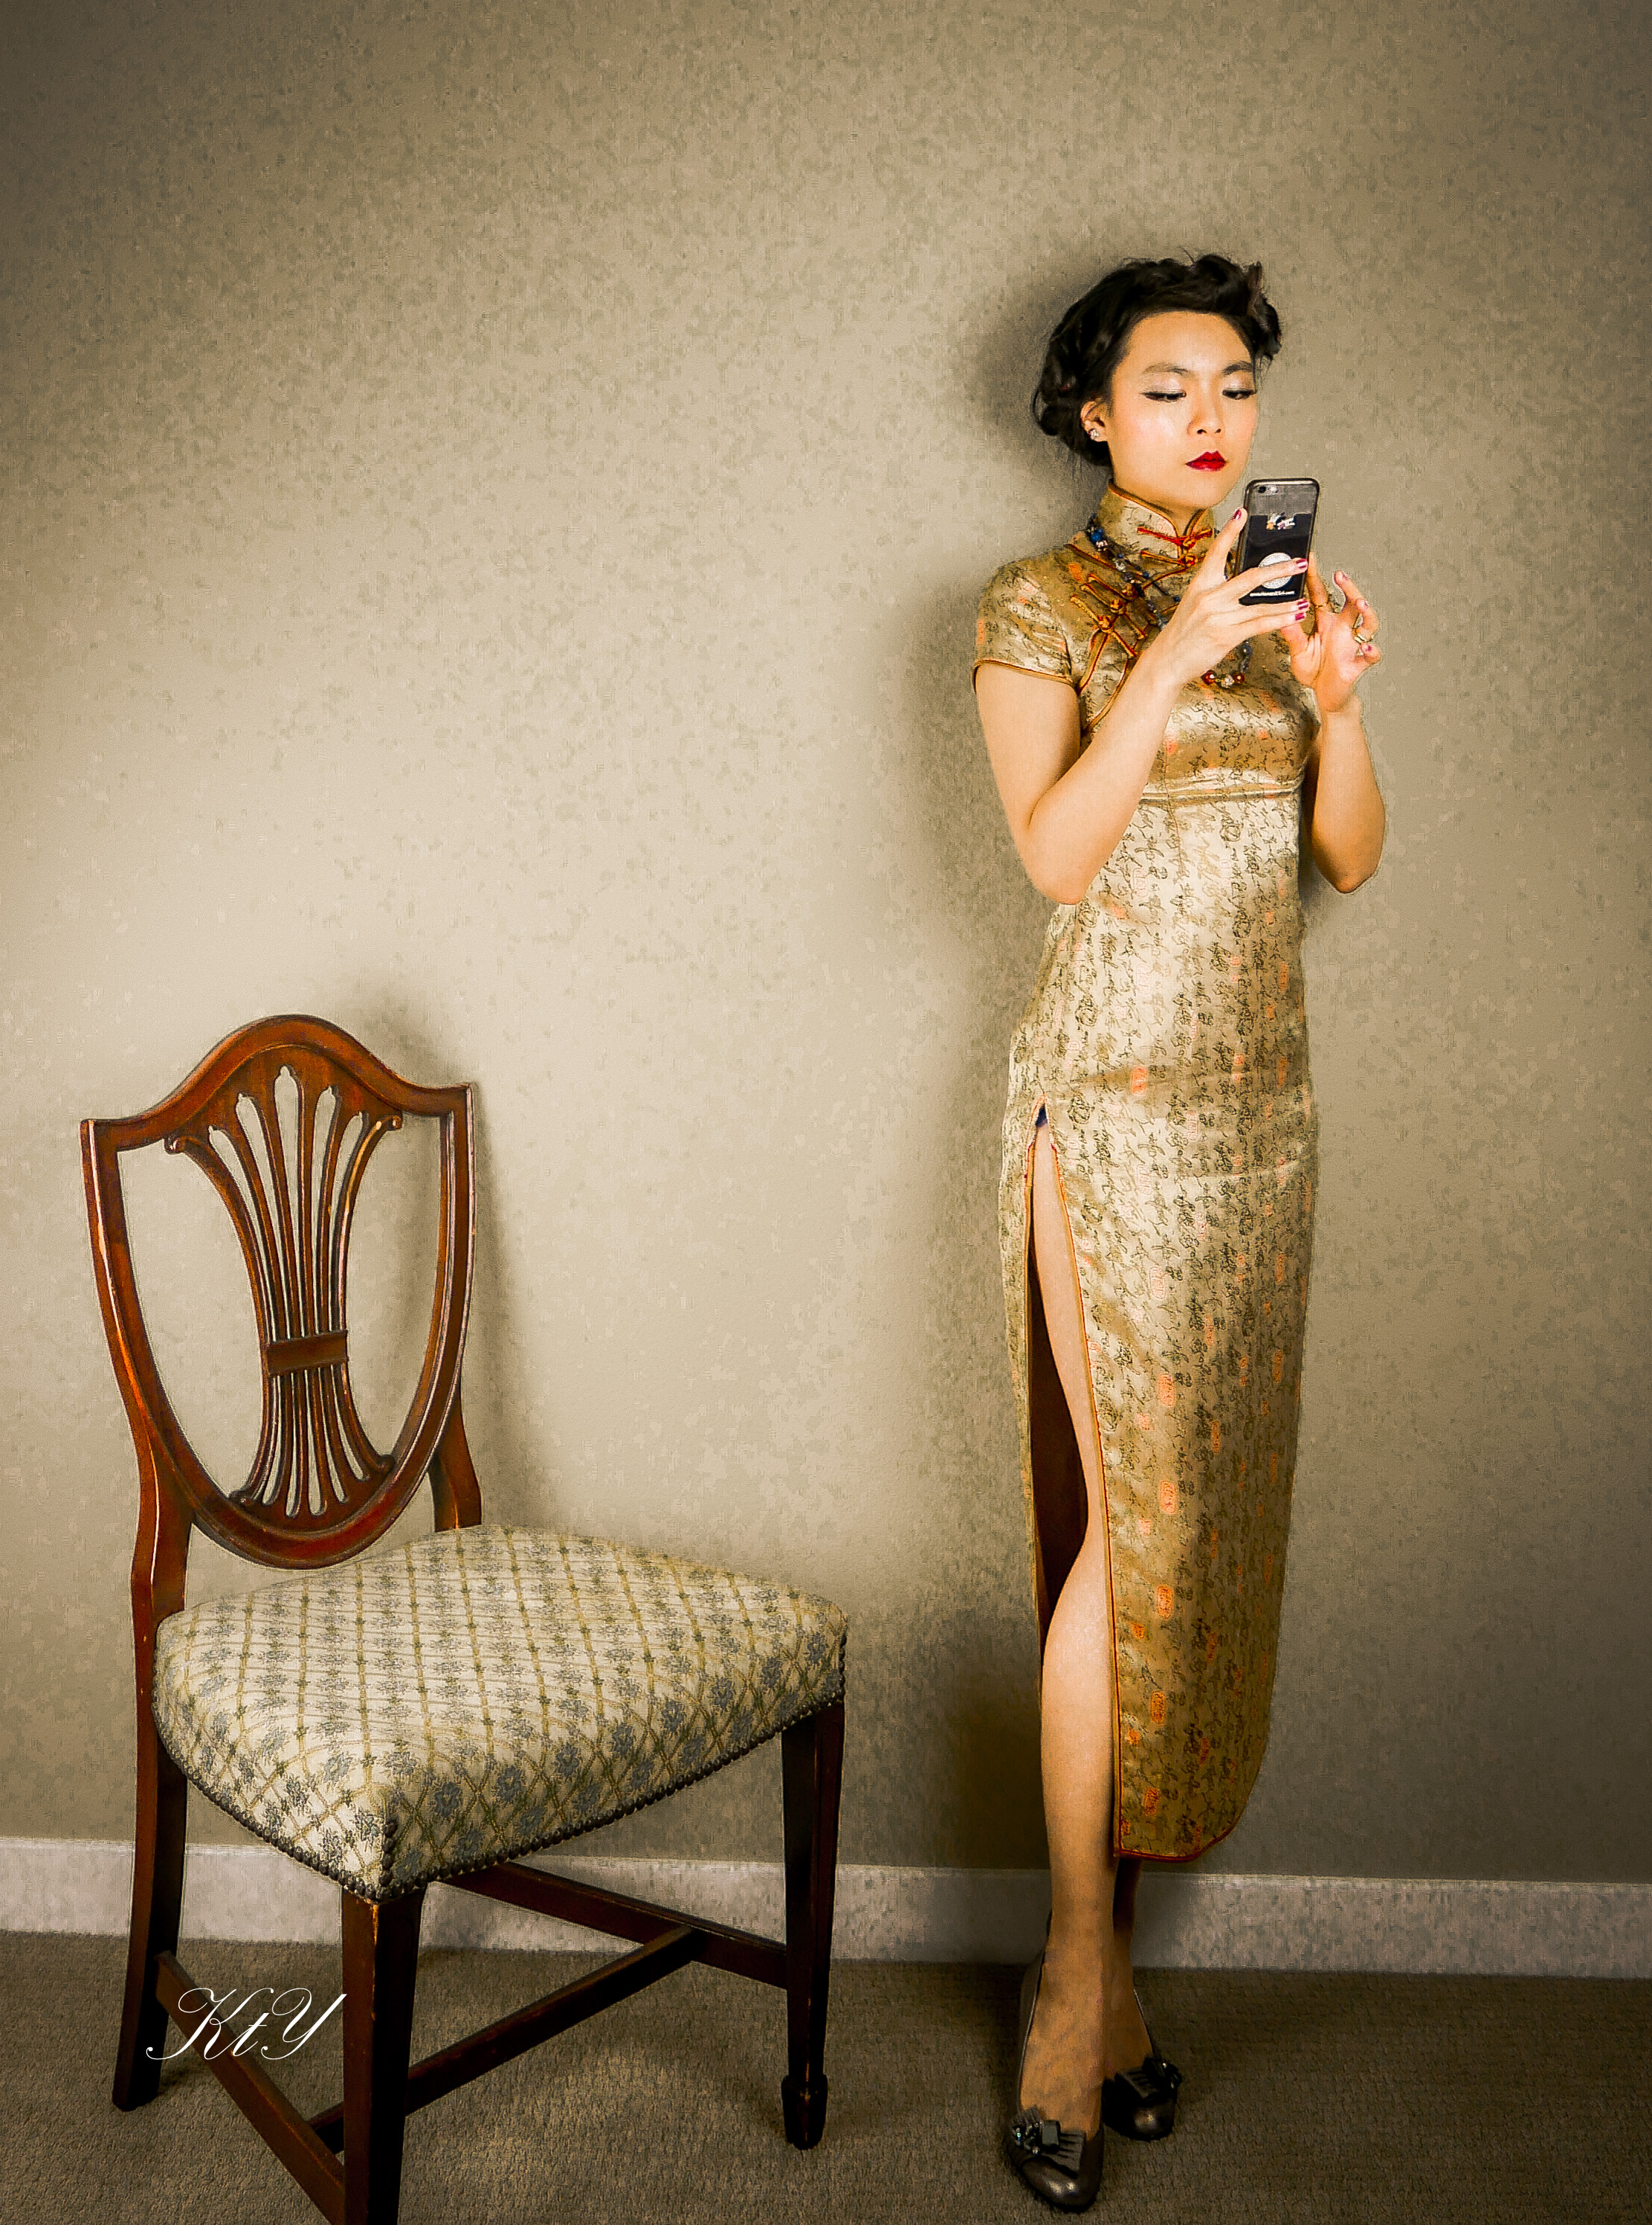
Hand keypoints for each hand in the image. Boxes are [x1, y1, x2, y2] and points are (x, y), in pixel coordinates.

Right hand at [1142, 509, 1309, 692]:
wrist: (1167, 661)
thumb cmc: (1182, 635)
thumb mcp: (1194, 606)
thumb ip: (1215, 593)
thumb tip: (1241, 584)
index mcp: (1200, 585)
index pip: (1216, 552)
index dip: (1230, 531)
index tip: (1242, 512)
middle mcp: (1209, 597)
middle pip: (1250, 577)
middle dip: (1279, 569)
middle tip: (1300, 562)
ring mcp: (1217, 616)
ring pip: (1259, 604)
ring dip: (1286, 602)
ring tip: (1304, 599)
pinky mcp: (1225, 635)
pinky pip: (1258, 625)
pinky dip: (1279, 620)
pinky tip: (1293, 616)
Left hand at [1280, 557, 1381, 714]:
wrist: (1325, 695)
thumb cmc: (1313, 670)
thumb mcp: (1297, 652)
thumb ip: (1291, 636)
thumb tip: (1280, 616)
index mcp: (1326, 623)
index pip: (1321, 595)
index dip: (1316, 576)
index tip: (1310, 558)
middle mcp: (1342, 629)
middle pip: (1351, 603)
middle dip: (1349, 588)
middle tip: (1341, 575)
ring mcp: (1352, 645)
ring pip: (1368, 624)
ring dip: (1366, 612)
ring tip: (1360, 603)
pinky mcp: (1358, 664)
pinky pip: (1370, 656)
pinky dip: (1371, 650)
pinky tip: (1365, 647)